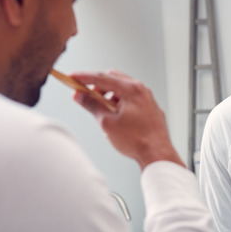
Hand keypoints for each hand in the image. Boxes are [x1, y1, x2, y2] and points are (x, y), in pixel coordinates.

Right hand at [70, 70, 184, 169]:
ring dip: (109, 95)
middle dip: (97, 86)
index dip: (83, 77)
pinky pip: (131, 98)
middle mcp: (141, 90)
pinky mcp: (149, 108)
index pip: (101, 77)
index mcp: (131, 89)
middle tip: (85, 96)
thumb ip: (92, 105)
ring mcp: (147, 99)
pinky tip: (115, 116)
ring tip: (102, 111)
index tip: (72, 77)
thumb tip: (80, 96)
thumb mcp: (107, 122)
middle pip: (113, 78)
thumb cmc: (137, 140)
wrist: (158, 154)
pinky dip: (119, 102)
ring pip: (122, 89)